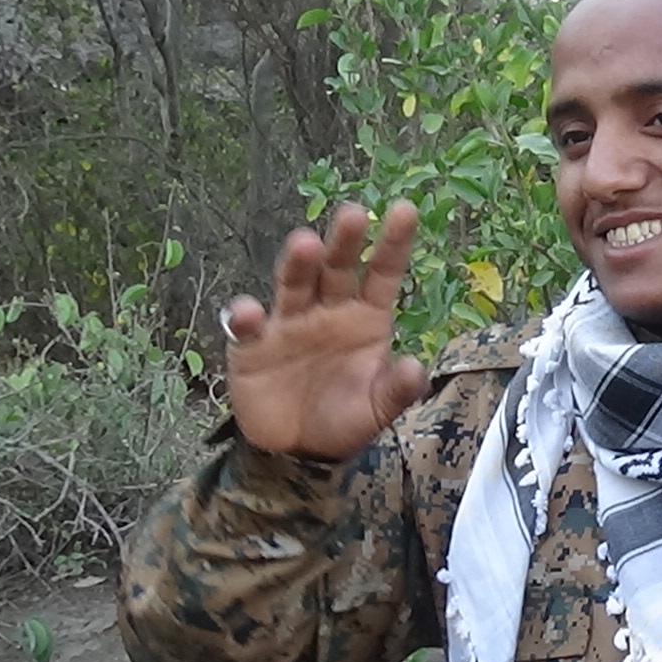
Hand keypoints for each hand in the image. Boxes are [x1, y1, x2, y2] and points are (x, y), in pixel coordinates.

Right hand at [221, 202, 428, 461]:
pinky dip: (247, 316)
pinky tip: (250, 314)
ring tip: (306, 244)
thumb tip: (414, 368)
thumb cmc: (345, 420)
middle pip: (337, 268)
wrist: (298, 451)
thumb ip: (396, 390)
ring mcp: (289, 322)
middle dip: (344, 241)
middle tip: (354, 213)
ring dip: (298, 264)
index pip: (382, 275)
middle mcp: (328, 311)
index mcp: (366, 319)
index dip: (393, 244)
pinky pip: (249, 326)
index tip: (406, 210)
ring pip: (294, 284)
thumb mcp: (377, 410)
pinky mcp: (253, 344)